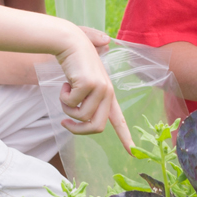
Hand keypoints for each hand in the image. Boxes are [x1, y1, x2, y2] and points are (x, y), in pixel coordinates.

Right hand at [55, 24, 133, 151]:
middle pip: (96, 127)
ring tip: (65, 93)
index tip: (133, 153)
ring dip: (66, 109)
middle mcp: (108, 92)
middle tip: (64, 124)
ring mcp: (100, 88)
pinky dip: (63, 97)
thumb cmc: (75, 62)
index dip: (125, 137)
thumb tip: (88, 108)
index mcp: (108, 95)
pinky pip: (71, 104)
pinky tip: (65, 83)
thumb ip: (87, 97)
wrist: (69, 42)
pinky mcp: (89, 84)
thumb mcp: (84, 83)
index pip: (119, 120)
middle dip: (77, 130)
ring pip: (81, 117)